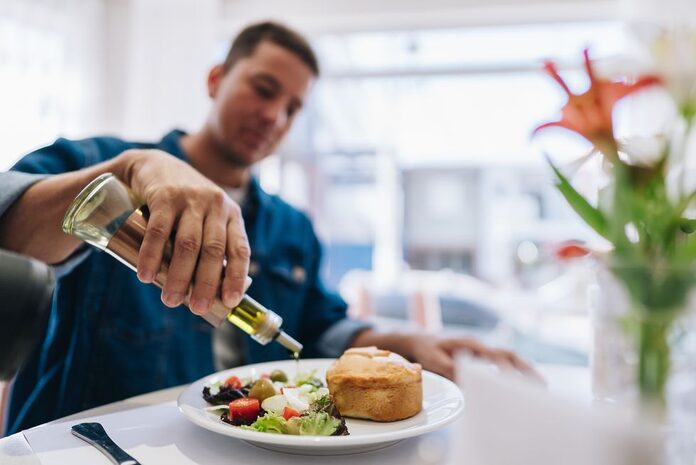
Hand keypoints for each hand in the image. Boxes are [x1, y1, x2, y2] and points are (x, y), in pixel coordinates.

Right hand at [118, 149, 249, 314]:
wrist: (154, 164)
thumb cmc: (184, 204)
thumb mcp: (206, 219)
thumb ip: (210, 247)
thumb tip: (209, 295)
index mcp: (231, 215)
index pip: (240, 249)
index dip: (236, 276)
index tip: (229, 301)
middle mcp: (216, 205)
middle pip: (213, 250)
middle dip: (205, 283)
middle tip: (196, 309)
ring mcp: (191, 199)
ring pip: (188, 244)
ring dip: (179, 276)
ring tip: (170, 300)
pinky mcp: (165, 195)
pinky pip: (159, 229)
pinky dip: (152, 255)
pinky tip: (146, 275)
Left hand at [408, 334, 539, 380]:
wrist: (418, 341)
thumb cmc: (425, 350)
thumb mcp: (435, 360)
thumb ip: (451, 370)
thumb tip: (470, 381)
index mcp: (471, 344)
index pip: (496, 356)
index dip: (509, 370)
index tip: (518, 384)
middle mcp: (479, 346)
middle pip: (509, 356)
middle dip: (526, 369)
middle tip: (543, 385)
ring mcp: (481, 352)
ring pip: (508, 360)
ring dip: (524, 371)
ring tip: (541, 388)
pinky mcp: (479, 359)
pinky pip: (500, 365)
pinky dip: (513, 374)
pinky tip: (521, 388)